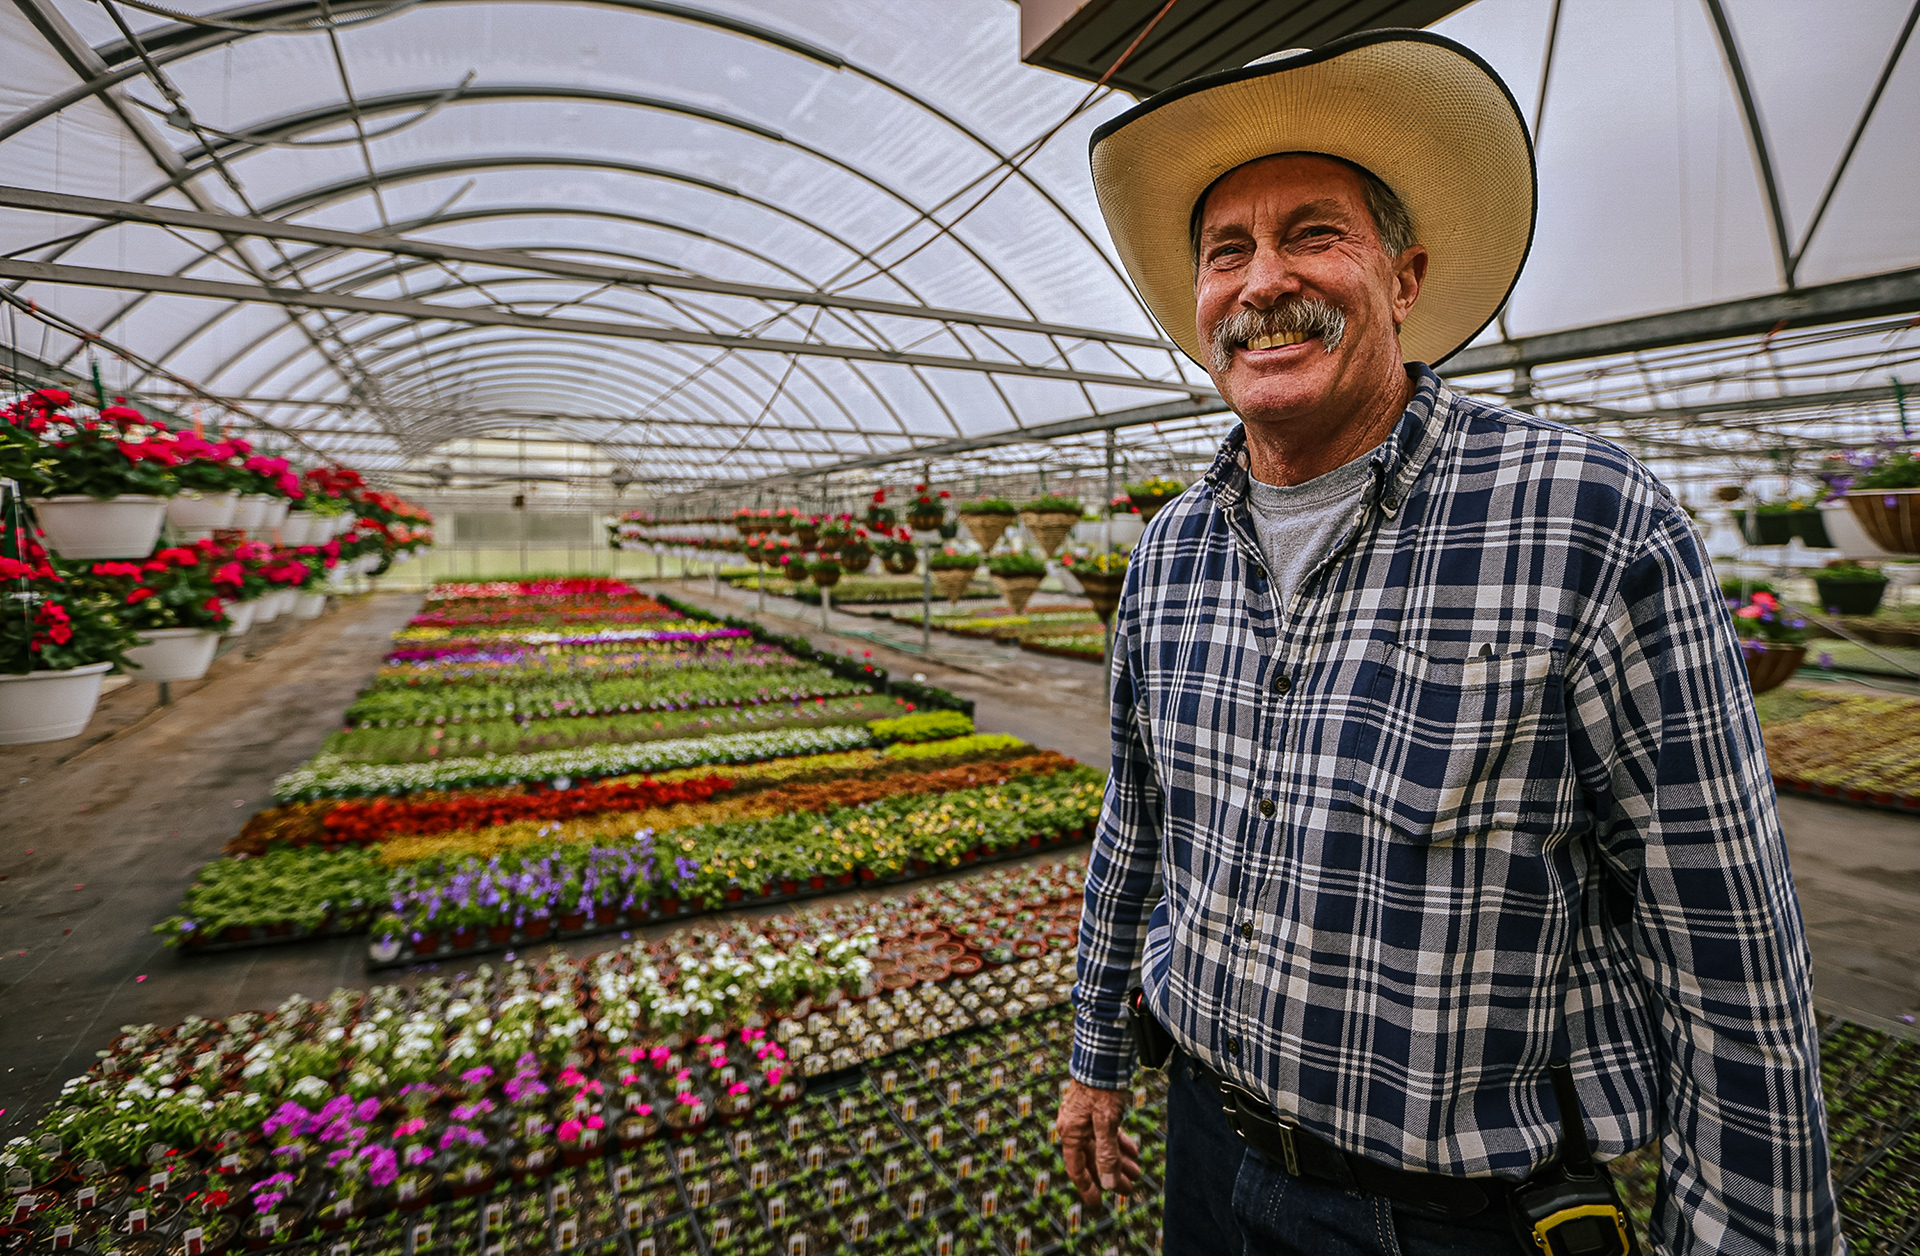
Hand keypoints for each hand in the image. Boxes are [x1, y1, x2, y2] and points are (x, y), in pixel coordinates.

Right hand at [1055, 1078, 1142, 1205]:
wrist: (1103, 1055)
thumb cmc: (1102, 1088)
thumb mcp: (1106, 1123)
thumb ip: (1106, 1154)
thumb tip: (1108, 1184)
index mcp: (1070, 1132)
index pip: (1076, 1169)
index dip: (1088, 1188)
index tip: (1099, 1205)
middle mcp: (1074, 1127)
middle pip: (1092, 1159)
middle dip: (1111, 1176)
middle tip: (1128, 1190)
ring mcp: (1085, 1118)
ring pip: (1101, 1147)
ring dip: (1118, 1161)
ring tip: (1136, 1174)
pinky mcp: (1096, 1109)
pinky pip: (1107, 1133)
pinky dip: (1119, 1144)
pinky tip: (1133, 1152)